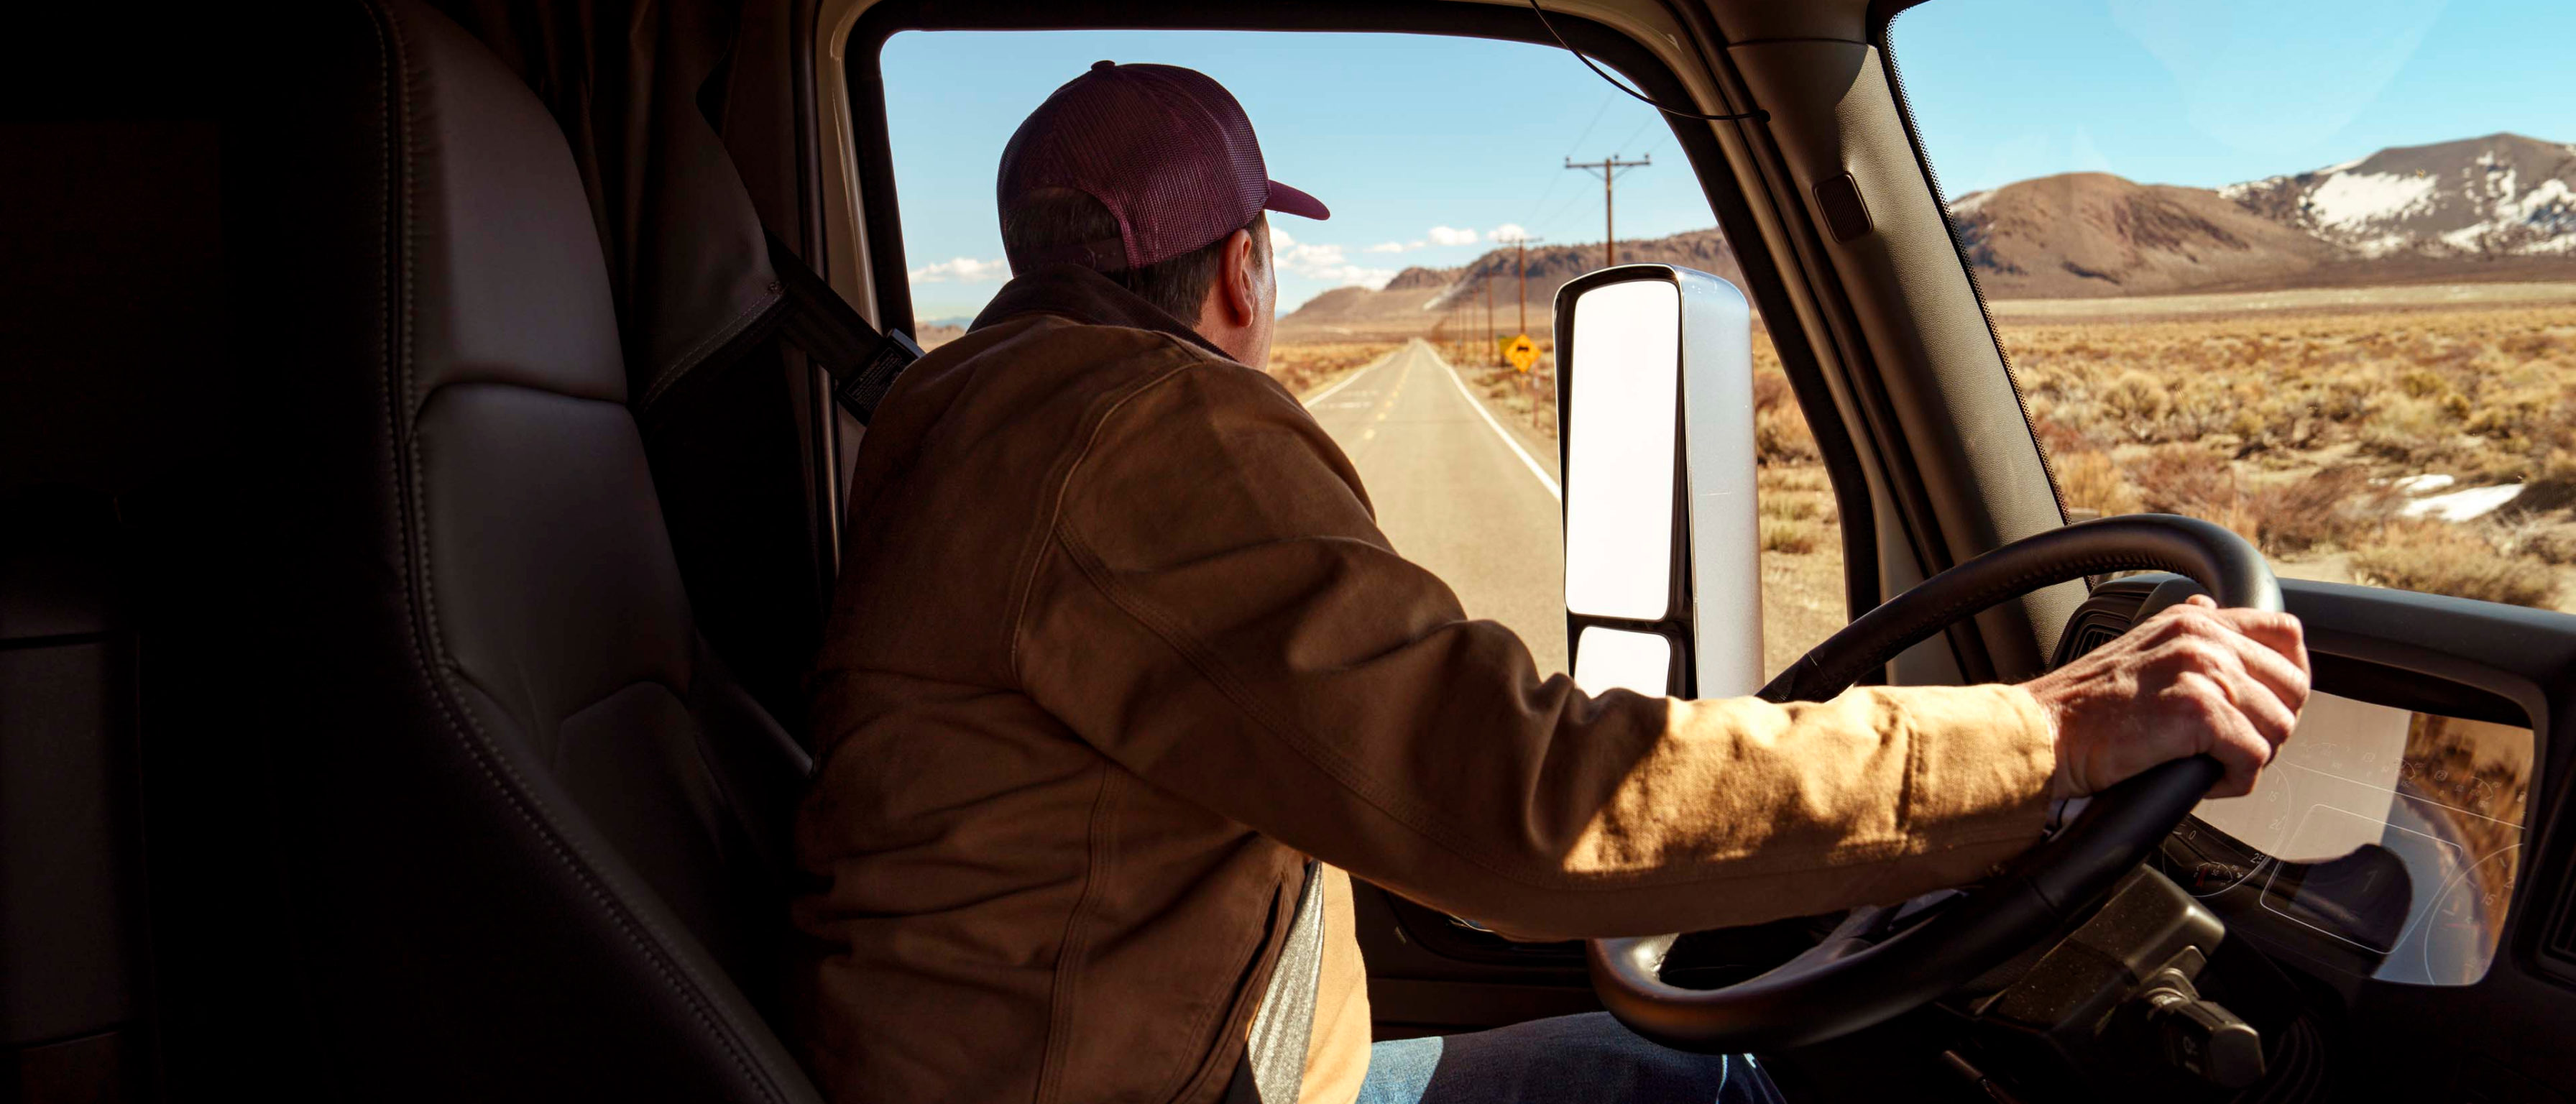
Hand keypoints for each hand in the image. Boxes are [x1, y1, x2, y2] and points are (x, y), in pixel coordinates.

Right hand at [2019, 595, 2309, 799]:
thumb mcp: (2139, 646)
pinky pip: (2255, 758)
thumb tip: (2210, 610)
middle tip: (2232, 746)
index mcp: (2192, 619)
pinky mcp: (2199, 712)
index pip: (2285, 633)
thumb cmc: (2080, 706)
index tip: (2270, 706)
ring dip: (2251, 756)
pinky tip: (2203, 779)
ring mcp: (2203, 671)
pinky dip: (2235, 780)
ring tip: (2210, 764)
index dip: (2290, 677)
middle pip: (2294, 687)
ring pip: (2279, 727)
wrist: (2041, 733)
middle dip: (2271, 725)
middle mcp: (2203, 637)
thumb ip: (2184, 631)